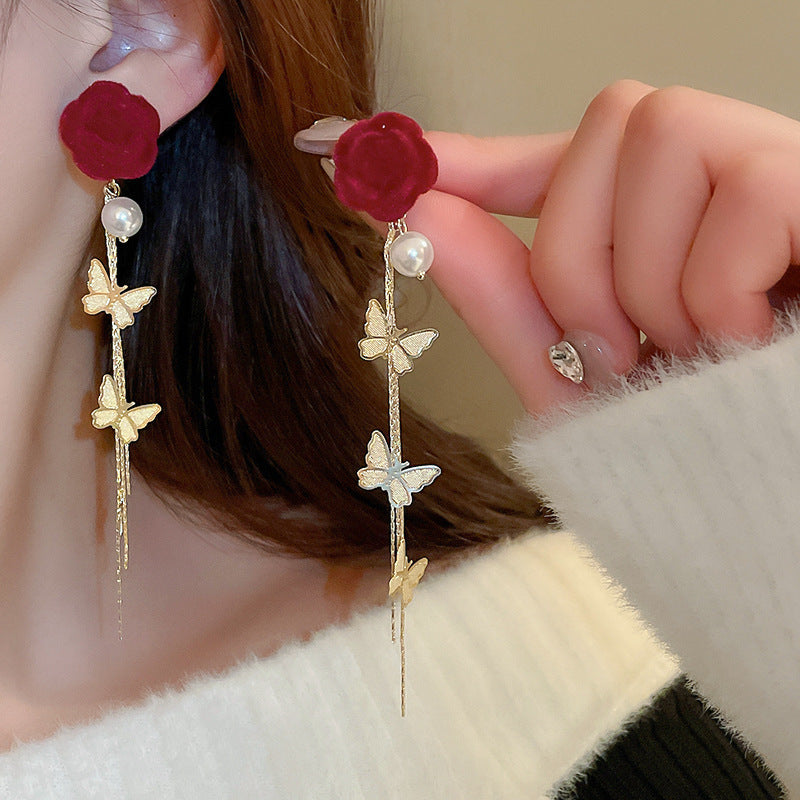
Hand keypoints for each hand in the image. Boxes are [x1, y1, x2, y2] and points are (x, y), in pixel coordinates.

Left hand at [303, 81, 799, 414]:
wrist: (777, 526)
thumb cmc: (696, 462)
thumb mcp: (584, 393)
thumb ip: (509, 302)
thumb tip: (416, 213)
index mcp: (666, 230)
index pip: (562, 159)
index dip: (478, 151)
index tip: (395, 160)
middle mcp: (727, 184)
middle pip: (610, 121)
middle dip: (578, 256)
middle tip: (618, 353)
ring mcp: (786, 172)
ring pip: (664, 133)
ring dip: (648, 280)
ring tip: (693, 360)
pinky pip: (749, 191)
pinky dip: (722, 291)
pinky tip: (750, 347)